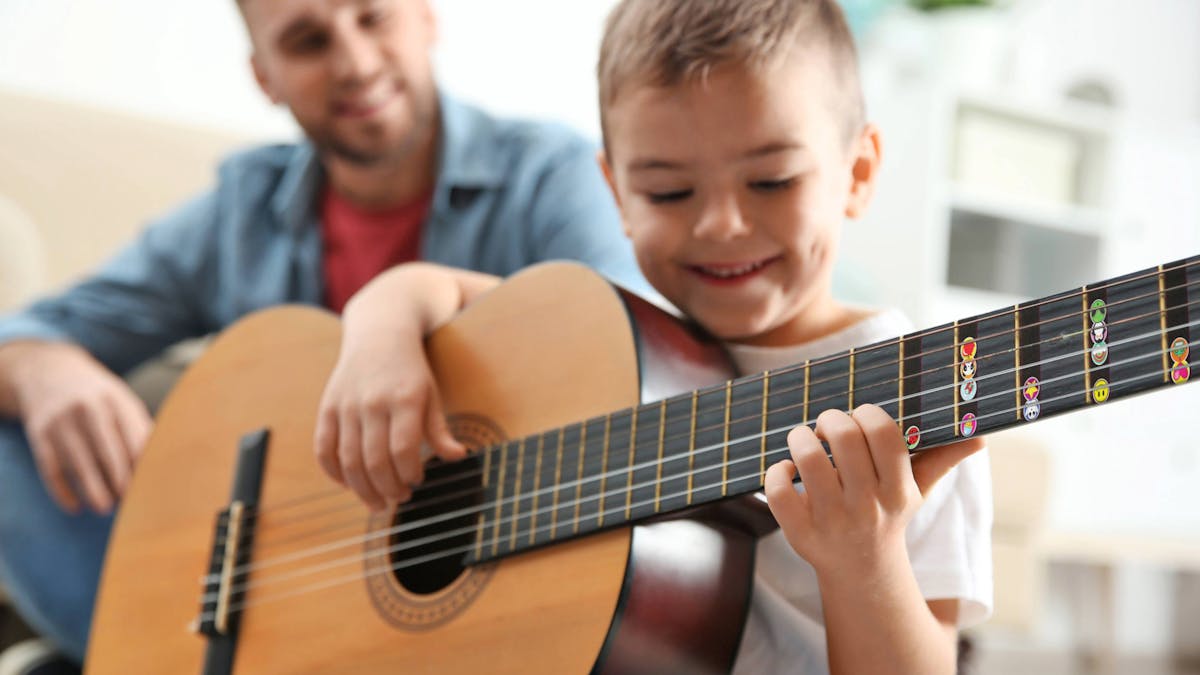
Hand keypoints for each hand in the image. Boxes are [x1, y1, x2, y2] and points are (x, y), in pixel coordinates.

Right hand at [7, 342, 151, 513]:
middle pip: (108, 453)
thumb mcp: (122, 400)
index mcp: (116, 400)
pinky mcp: (38, 434)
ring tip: (105, 508)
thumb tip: (162, 464)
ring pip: (79, 464)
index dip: (143, 466)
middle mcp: (87, 409)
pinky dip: (62, 492)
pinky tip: (75, 507)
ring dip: (93, 490)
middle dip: (121, 481)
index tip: (151, 486)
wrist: (49, 371)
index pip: (135, 438)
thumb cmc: (99, 396)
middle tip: (130, 501)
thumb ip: (140, 427)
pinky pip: (51, 470)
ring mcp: (61, 421)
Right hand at [313, 326, 465, 511]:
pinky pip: (324, 449)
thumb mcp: (432, 394)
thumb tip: (459, 457)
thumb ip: (440, 429)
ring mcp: (346, 406)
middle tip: (399, 498)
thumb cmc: (410, 371)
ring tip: (377, 503)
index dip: (409, 473)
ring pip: (348, 460)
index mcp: (404, 399)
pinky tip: (349, 484)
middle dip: (388, 488)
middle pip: (375, 460)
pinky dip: (334, 473)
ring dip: (362, 489)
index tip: (416, 480)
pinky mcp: (327, 408)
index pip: (403, 448)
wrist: (378, 334)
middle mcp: (372, 402)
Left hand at [763, 405, 983, 575]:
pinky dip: (776, 472)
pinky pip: (778, 493)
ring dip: (799, 437)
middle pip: (844, 438)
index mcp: (898, 490)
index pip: (886, 434)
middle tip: (826, 426)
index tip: (858, 416)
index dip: (867, 414)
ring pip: (808, 460)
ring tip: (803, 439)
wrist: (863, 572)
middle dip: (830, 419)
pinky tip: (786, 469)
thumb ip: (942, 459)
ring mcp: (832, 522)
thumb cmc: (887, 515)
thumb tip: (981, 437)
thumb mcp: (917, 491)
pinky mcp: (801, 534)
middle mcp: (867, 506)